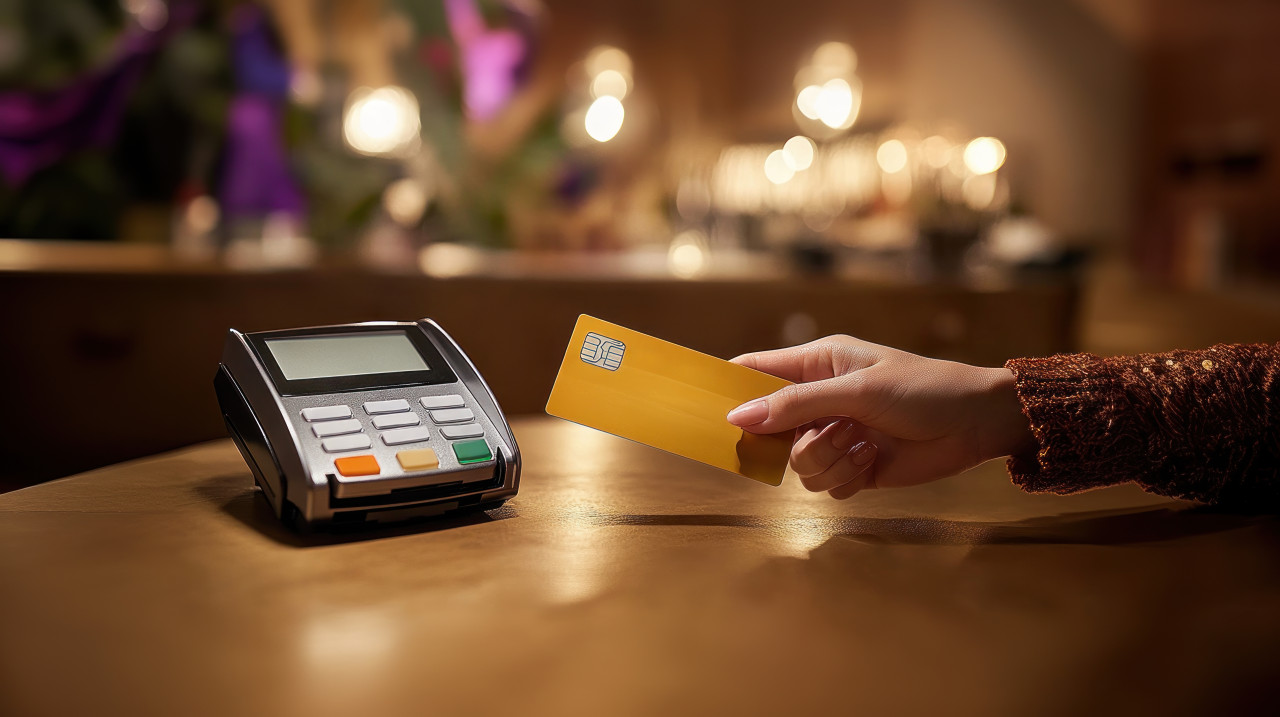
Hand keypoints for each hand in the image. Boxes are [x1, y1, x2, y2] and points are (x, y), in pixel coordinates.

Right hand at [726, 335, 1033, 498]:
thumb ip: (795, 404)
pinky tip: (873, 460)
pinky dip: (845, 477)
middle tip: (812, 436)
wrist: (977, 425)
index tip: (702, 411)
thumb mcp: (856, 391)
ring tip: (860, 445)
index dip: (728, 390)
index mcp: (816, 364)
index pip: (755, 371)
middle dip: (787, 441)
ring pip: (796, 464)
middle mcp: (820, 400)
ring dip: (825, 460)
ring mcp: (835, 436)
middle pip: (769, 429)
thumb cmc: (922, 389)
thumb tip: (738, 417)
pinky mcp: (853, 467)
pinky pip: (823, 485)